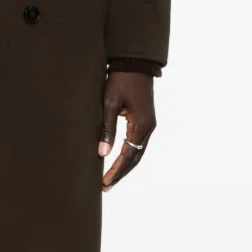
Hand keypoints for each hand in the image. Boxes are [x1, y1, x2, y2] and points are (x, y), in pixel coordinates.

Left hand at [98, 71, 155, 190]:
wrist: (135, 64)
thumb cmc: (120, 81)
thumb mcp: (109, 103)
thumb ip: (106, 129)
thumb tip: (102, 153)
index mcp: (141, 125)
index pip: (128, 155)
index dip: (116, 170)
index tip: (105, 182)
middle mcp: (148, 128)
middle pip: (135, 158)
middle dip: (120, 173)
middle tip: (105, 186)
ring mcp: (148, 125)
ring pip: (137, 152)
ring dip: (125, 166)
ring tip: (110, 179)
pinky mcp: (145, 121)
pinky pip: (137, 144)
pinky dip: (128, 155)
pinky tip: (119, 161)